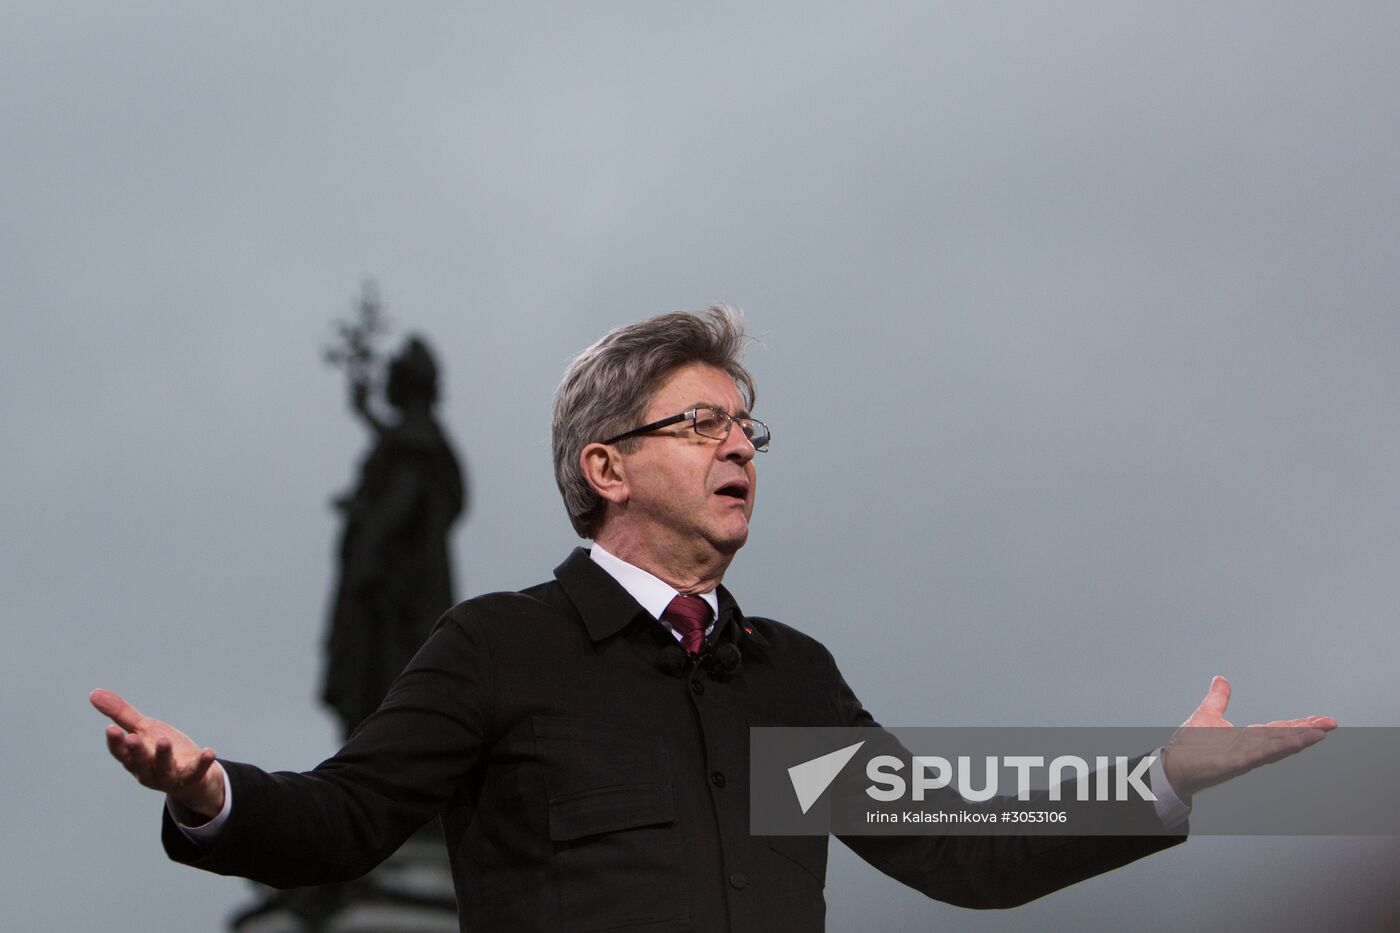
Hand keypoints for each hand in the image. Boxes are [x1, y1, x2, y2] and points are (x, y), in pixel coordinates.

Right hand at [90, 688, 225, 817]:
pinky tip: (209, 751)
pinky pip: (196, 772)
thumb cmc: (161, 750)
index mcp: (134, 759)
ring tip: (164, 740)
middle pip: (139, 762)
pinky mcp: (191, 778)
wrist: (192, 776)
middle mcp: (148, 771)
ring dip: (163, 756)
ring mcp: (169, 776)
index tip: (110, 729)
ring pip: (164, 768)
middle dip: (136, 751)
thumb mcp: (143, 729)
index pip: (120, 753)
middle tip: (132, 738)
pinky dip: (202, 763)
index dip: (115, 743)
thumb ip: (121, 714)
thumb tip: (93, 693)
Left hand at [1162, 676, 1336, 799]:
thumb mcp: (1207, 714)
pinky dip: (1277, 748)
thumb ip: (1218, 698)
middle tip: (1330, 723)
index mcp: (1246, 737)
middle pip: (1284, 737)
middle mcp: (1250, 747)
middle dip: (1307, 730)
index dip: (1300, 724)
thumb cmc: (1189, 747)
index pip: (1278, 729)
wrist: (1173, 766)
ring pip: (1277, 746)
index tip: (1321, 719)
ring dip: (1298, 739)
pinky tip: (1292, 743)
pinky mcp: (1236, 763)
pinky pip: (1260, 754)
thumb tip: (1221, 680)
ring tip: (1319, 732)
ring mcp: (1245, 756)